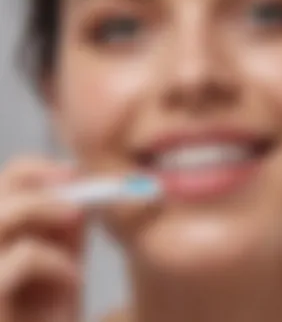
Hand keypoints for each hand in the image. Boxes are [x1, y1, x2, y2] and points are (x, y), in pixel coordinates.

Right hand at [0, 157, 84, 321]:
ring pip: (3, 216)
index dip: (33, 170)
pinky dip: (57, 261)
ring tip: (78, 223)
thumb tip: (75, 176)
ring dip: (47, 212)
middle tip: (77, 199)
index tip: (72, 172)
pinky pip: (23, 257)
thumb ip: (65, 221)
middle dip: (43, 190)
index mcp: (0, 234)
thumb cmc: (51, 311)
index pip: (1, 183)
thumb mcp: (62, 256)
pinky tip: (76, 279)